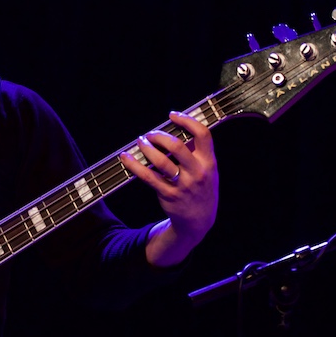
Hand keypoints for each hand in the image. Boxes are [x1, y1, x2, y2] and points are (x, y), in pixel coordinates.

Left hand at [119, 111, 218, 265]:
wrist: (199, 221)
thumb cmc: (201, 189)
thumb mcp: (208, 171)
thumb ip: (197, 152)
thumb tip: (180, 128)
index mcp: (209, 162)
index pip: (203, 134)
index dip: (187, 121)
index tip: (172, 115)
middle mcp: (197, 172)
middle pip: (177, 146)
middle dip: (160, 136)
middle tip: (151, 134)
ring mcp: (183, 185)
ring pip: (161, 161)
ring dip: (147, 148)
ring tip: (140, 142)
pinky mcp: (168, 194)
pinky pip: (148, 177)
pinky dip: (134, 166)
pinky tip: (126, 158)